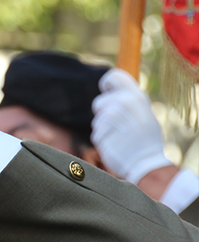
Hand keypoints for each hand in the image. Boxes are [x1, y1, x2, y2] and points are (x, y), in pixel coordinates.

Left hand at [91, 69, 171, 183]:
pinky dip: (103, 139)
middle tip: (120, 125)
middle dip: (104, 114)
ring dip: (105, 128)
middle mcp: (122, 103)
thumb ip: (128, 100)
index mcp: (135, 96)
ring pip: (97, 120)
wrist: (146, 164)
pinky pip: (96, 133)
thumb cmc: (145, 139)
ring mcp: (110, 118)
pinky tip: (116, 144)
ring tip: (121, 137)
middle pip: (99, 102)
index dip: (107, 84)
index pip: (112, 77)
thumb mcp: (144, 113)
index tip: (108, 91)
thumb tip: (111, 91)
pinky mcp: (100, 133)